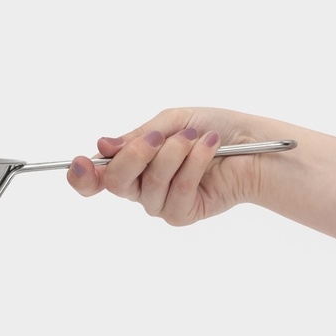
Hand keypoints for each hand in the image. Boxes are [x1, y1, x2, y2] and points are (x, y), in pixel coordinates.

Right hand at [67, 107, 266, 225]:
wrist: (254, 144)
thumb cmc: (213, 128)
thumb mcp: (172, 121)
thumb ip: (138, 136)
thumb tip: (104, 147)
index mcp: (132, 164)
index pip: (95, 178)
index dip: (81, 175)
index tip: (81, 162)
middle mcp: (140, 187)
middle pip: (115, 181)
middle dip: (136, 153)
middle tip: (162, 135)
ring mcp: (160, 203)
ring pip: (150, 182)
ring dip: (176, 153)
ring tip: (198, 138)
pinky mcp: (182, 214)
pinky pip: (177, 191)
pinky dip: (195, 165)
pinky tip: (210, 150)